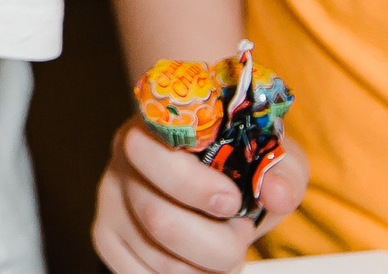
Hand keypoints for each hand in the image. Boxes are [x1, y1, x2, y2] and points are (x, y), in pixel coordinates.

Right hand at [92, 117, 306, 273]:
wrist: (205, 166)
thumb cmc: (235, 159)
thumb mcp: (267, 154)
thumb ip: (281, 171)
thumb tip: (277, 196)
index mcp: (155, 128)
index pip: (155, 156)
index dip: (197, 187)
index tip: (233, 202)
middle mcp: (122, 162)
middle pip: (161, 222)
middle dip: (218, 246)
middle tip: (239, 238)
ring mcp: (108, 201)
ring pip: (159, 261)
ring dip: (207, 270)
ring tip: (224, 251)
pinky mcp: (105, 236)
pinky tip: (198, 263)